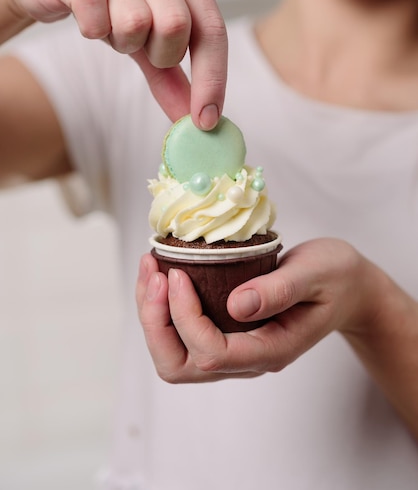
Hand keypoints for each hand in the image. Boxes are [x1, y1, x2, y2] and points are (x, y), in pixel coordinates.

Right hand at [1, 0, 226, 128]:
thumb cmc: (105, 4)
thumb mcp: (145, 38)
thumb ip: (172, 77)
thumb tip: (196, 121)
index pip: (212, 27)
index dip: (212, 78)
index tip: (206, 120)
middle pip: (176, 26)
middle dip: (161, 55)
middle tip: (141, 48)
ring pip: (135, 24)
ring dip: (122, 42)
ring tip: (109, 27)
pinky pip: (96, 20)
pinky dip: (93, 32)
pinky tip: (88, 21)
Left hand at [136, 238, 382, 382]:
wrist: (347, 288)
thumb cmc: (336, 277)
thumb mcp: (316, 273)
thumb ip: (281, 289)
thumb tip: (236, 305)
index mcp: (272, 350)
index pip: (212, 353)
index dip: (185, 316)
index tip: (178, 273)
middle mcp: (247, 359)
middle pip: (180, 366)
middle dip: (156, 322)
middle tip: (155, 274)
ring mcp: (235, 350)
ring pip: (174, 355)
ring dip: (153, 315)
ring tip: (150, 268)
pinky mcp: (226, 333)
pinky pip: (181, 335)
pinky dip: (162, 308)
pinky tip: (161, 274)